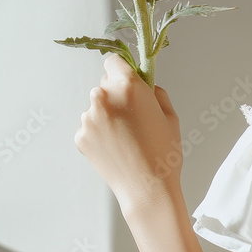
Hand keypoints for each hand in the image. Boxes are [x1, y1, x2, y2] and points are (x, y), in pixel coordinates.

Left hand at [74, 53, 182, 212]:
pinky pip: (90, 126)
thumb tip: (144, 85)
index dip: (122, 70)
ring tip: (126, 137)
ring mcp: (89, 118)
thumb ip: (155, 91)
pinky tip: (116, 147)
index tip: (127, 81)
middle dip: (117, 95)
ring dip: (107, 115)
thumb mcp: (170, 114)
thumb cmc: (163, 153)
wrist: (147, 189)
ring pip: (97, 107)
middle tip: (133, 116)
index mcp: (127, 86)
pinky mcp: (81, 136)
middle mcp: (103, 98)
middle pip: (105, 85)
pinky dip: (100, 133)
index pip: (113, 61)